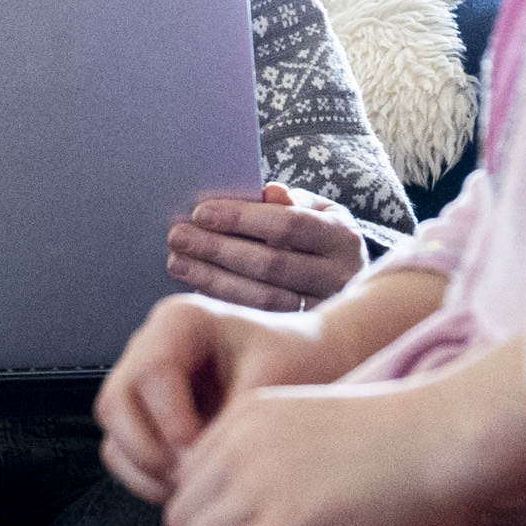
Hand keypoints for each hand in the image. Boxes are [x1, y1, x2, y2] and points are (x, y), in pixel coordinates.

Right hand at [96, 297, 366, 503]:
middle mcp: (148, 344)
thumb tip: (193, 464)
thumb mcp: (274, 380)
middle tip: (191, 478)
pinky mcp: (141, 412)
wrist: (308, 363)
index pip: (150, 373)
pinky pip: (120, 450)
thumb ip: (232, 417)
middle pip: (115, 402)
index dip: (170, 420)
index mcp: (179, 320)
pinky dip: (143, 477)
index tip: (205, 453)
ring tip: (191, 487)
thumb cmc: (297, 361)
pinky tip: (183, 489)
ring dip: (144, 468)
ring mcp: (138, 379)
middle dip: (148, 449)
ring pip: (112, 430)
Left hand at [162, 338, 525, 525]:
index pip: (187, 481)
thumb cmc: (413, 438)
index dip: (207, 523)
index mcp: (249, 416)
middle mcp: (241, 443)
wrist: (454, 433)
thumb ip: (281, 464)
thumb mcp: (323, 431)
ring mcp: (260, 481)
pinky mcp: (287, 522)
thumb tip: (261, 520)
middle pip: (182, 517)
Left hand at [167, 184, 362, 310]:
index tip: (200, 212)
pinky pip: (257, 320)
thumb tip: (267, 193)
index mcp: (342, 237)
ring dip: (213, 279)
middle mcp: (338, 276)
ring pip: (262, 298)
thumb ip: (289, 200)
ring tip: (178, 261)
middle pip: (271, 264)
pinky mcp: (302, 332)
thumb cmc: (318, 236)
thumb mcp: (314, 210)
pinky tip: (196, 285)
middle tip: (178, 237)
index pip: (289, 225)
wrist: (347, 279)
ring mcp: (323, 310)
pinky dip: (223, 301)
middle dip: (219, 249)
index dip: (242, 218)